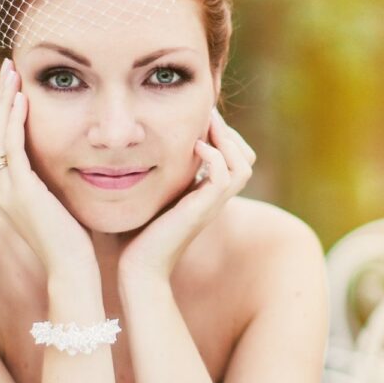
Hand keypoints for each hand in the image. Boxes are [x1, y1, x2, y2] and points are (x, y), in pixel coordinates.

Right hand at [0, 59, 97, 278]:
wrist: (73, 269)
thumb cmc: (74, 241)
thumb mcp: (57, 203)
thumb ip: (50, 182)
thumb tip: (66, 159)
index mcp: (1, 193)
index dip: (3, 111)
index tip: (14, 84)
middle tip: (9, 68)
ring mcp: (3, 191)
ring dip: (4, 100)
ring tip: (12, 72)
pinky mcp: (19, 190)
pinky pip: (10, 146)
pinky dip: (14, 119)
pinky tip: (22, 97)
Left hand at [118, 107, 255, 283]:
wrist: (138, 268)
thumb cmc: (137, 235)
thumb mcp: (151, 195)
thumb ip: (156, 174)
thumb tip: (141, 149)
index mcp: (206, 195)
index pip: (235, 159)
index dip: (224, 135)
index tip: (201, 118)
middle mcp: (214, 200)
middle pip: (246, 159)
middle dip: (229, 132)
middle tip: (206, 114)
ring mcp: (211, 206)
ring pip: (243, 165)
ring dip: (226, 139)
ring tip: (205, 125)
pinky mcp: (201, 210)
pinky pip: (225, 177)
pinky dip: (215, 156)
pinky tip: (194, 147)